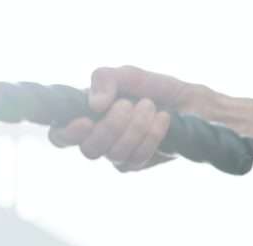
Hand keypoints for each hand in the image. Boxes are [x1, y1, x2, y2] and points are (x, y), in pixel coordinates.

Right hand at [49, 65, 208, 171]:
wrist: (193, 106)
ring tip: (150, 106)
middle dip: (111, 126)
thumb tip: (93, 105)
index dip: (66, 134)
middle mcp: (98, 139)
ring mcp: (117, 155)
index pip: (60, 136)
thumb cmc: (156, 90)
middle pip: (89, 148)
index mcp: (87, 116)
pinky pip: (137, 158)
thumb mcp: (129, 75)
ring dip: (135, 128)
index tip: (85, 121)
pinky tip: (162, 118)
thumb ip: (106, 80)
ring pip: (115, 154)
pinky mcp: (138, 164)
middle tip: (130, 104)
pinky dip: (151, 135)